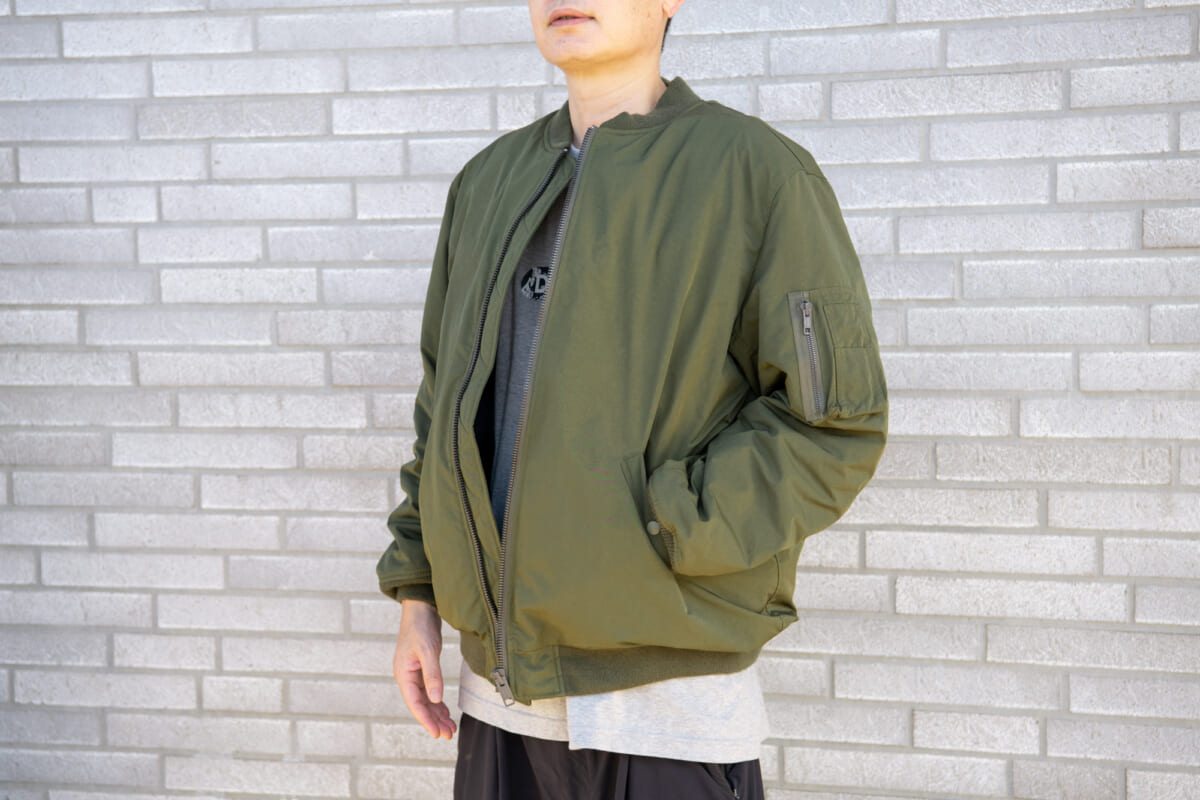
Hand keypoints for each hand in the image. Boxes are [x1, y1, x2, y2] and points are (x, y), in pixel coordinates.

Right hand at [393, 598, 456, 739]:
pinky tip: (444, 710)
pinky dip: (437, 701)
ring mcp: (413, 672)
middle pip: (420, 704)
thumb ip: (432, 675)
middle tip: (448, 734)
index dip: (426, 720)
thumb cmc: (421, 626)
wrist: (420, 607)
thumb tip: (435, 700)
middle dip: (433, 720)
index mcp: (403, 674)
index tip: (437, 734)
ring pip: (425, 699)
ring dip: (436, 713)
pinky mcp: (422, 667)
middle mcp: (406, 676)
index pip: (414, 704)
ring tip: (449, 727)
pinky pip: (428, 690)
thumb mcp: (428, 651)